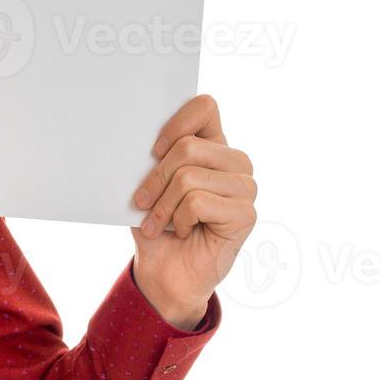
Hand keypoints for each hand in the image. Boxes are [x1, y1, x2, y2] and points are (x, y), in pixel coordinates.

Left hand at [128, 93, 256, 328]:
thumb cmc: (155, 224)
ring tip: (158, 221)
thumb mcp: (147, 186)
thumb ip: (151, 160)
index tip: (153, 149)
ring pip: (189, 177)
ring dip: (163, 205)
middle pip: (188, 146)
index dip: (176, 122)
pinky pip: (197, 202)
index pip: (205, 106)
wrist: (165, 273)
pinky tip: (182, 231)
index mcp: (212, 144)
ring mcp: (245, 187)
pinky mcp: (246, 214)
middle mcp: (234, 161)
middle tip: (142, 202)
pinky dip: (177, 220)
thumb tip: (133, 140)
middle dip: (154, 178)